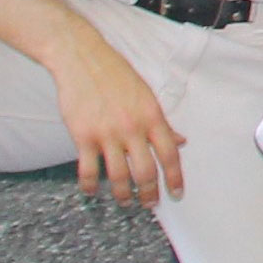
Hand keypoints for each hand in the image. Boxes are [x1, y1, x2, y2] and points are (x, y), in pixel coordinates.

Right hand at [50, 33, 185, 208]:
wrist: (81, 58)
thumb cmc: (115, 74)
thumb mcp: (146, 95)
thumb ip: (161, 122)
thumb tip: (180, 141)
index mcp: (151, 117)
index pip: (169, 154)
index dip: (175, 177)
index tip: (177, 193)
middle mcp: (132, 128)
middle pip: (146, 171)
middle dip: (150, 193)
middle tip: (150, 204)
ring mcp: (107, 134)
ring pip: (118, 176)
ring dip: (123, 195)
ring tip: (125, 202)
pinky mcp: (83, 136)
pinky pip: (88, 170)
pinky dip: (91, 185)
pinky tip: (93, 192)